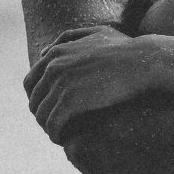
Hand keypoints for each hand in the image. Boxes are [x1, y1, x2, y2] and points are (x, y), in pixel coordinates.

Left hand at [24, 26, 154, 143]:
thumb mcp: (97, 34)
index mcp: (55, 53)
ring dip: (48, 127)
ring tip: (60, 135)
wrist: (143, 61)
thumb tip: (45, 52)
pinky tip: (64, 140)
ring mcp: (61, 84)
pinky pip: (53, 124)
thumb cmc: (126, 49)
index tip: (51, 109)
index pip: (30, 82)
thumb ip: (70, 38)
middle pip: (34, 100)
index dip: (38, 99)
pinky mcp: (71, 102)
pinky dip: (55, 134)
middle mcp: (53, 67)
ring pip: (41, 115)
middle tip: (55, 125)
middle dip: (42, 115)